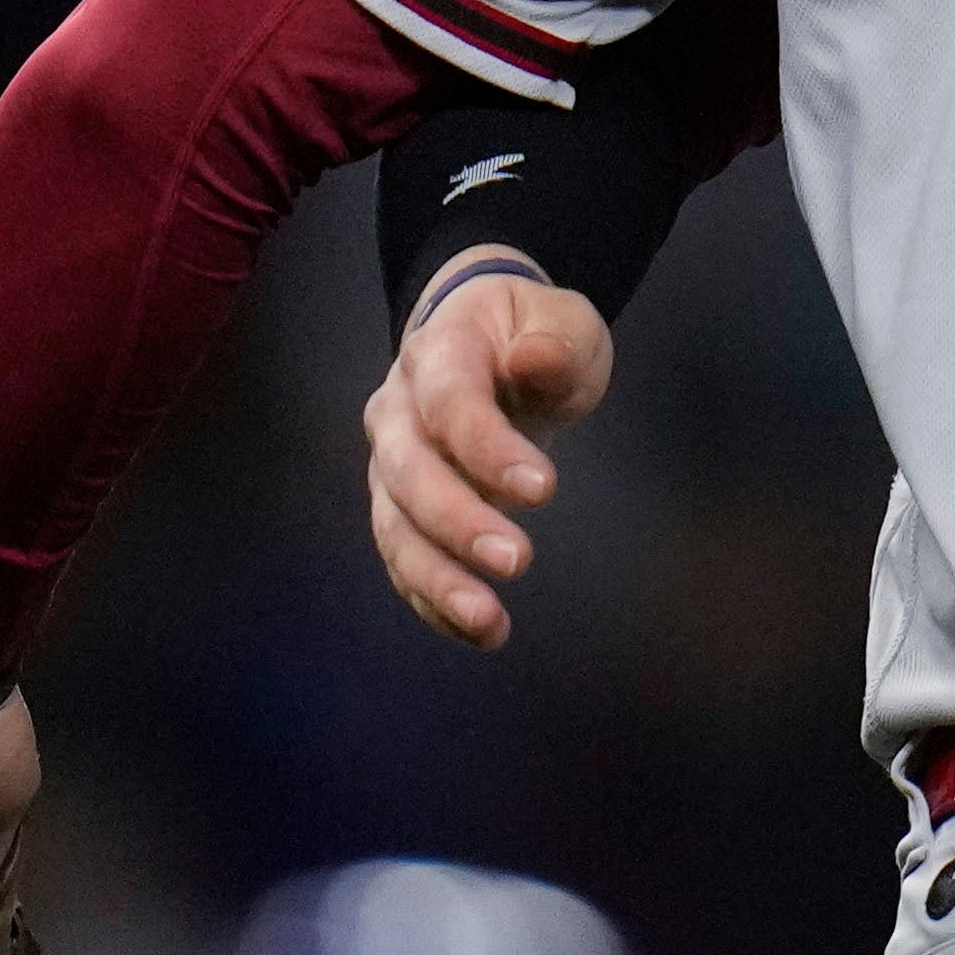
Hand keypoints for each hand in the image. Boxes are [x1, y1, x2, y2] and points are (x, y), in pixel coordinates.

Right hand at [362, 245, 615, 647]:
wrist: (486, 340)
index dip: (488, 447)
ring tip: (489, 623)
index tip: (544, 489)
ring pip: (395, 527)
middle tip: (518, 560)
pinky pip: (404, 560)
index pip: (450, 401)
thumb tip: (534, 360)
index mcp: (437, 351)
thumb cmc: (532, 332)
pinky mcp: (399, 509)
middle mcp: (397, 410)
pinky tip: (481, 632)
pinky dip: (435, 601)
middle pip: (409, 472)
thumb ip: (556, 342)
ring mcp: (390, 463)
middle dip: (458, 522)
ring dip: (437, 579)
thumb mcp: (564, 322)